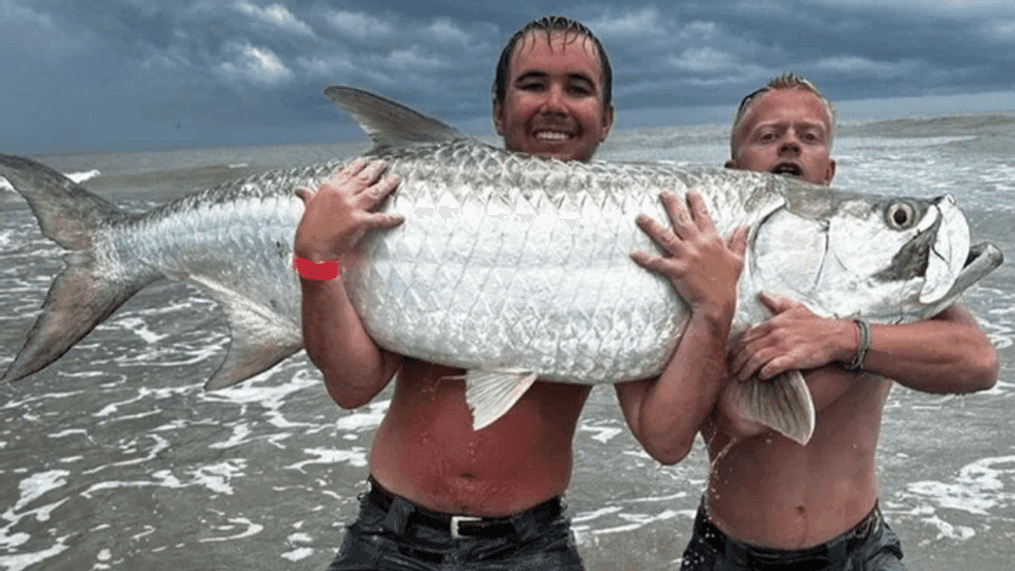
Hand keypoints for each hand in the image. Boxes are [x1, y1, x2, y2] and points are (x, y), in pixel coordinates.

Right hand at [294, 160, 402, 263]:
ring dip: (387, 185)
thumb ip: (308, 196)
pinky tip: (399, 217)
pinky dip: (391, 219)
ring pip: (374, 192)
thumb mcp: (308, 208)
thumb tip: (301, 190)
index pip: (346, 173)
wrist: (311, 251)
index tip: (364, 162)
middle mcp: (340, 194)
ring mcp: (350, 207)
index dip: (357, 167)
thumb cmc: (308, 232)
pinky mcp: (359, 221)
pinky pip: (379, 219)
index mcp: (328, 189)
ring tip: (395, 179)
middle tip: (383, 164)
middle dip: (375, 170)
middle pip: (362, 179)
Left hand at [630, 189, 748, 320]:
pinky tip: (633, 253)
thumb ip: (739, 240)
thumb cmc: (727, 282)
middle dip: (672, 204)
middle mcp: (697, 244)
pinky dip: (644, 258)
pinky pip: (656, 262)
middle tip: (663, 193)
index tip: (689, 192)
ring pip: (665, 236)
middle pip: (681, 219)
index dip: (696, 202)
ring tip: (640, 217)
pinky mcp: (676, 269)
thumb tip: (744, 226)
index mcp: (712, 239)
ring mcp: (685, 256)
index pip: (703, 216)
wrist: (718, 302)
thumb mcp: (737, 259)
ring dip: (651, 226)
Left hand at [727, 292, 855, 382]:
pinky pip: (774, 366)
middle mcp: (776, 333)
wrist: (837, 335)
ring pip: (757, 358)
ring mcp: (785, 346)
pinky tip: (762, 377)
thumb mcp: (795, 307)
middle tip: (730, 371)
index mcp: (773, 323)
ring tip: (741, 377)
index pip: (746, 336)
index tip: (729, 357)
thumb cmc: (815, 323)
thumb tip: (762, 294)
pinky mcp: (794, 358)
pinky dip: (765, 372)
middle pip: (748, 348)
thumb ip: (777, 302)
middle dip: (736, 361)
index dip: (735, 348)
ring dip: (746, 369)